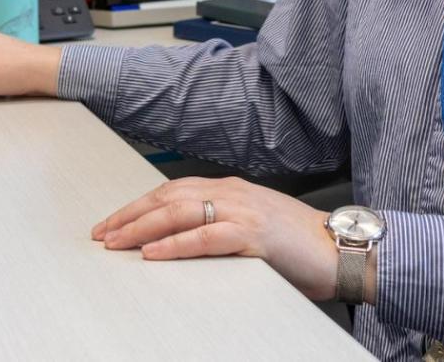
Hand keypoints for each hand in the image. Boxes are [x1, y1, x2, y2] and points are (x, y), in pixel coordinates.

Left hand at [92, 176, 339, 301]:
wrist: (341, 248)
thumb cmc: (300, 244)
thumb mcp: (251, 228)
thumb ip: (219, 228)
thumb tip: (179, 242)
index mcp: (229, 189)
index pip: (172, 192)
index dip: (138, 207)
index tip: (112, 223)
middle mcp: (232, 193)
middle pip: (167, 198)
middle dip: (130, 216)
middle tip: (102, 233)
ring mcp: (242, 211)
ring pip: (179, 212)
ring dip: (143, 228)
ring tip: (117, 242)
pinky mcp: (254, 235)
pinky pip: (205, 237)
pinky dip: (176, 244)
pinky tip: (154, 253)